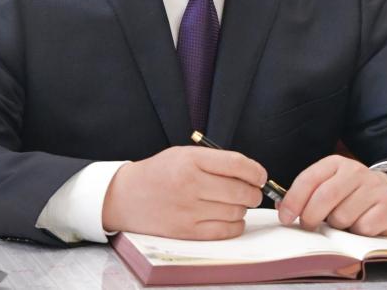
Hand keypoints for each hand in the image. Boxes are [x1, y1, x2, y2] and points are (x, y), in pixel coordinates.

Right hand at [102, 146, 266, 239]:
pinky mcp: (187, 231)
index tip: (260, 176)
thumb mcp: (184, 154)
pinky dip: (235, 225)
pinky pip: (226, 231)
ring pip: (236, 212)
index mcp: (190, 160)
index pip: (237, 164)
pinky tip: (229, 218)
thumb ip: (215, 161)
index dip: (256, 171)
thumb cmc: (159, 173)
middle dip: (254, 192)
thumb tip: (251, 173)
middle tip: (252, 192)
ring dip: (243, 208)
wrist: (126, 196)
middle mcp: (190, 184)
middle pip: (241, 190)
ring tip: (235, 203)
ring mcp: (188, 210)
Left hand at [277, 155, 386, 235]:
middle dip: (311, 216)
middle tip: (309, 225)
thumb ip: (307, 194)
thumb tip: (283, 208)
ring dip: (336, 226)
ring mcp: (374, 188)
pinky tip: (360, 224)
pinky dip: (356, 232)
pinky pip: (362, 228)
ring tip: (342, 221)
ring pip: (342, 216)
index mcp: (335, 163)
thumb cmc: (353, 193)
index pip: (309, 179)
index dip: (293, 200)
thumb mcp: (329, 184)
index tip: (285, 217)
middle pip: (324, 197)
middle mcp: (355, 172)